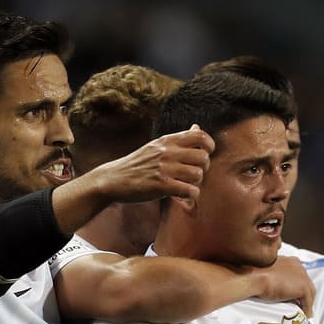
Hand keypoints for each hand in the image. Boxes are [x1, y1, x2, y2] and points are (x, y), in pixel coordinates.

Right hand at [89, 125, 214, 202]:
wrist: (113, 179)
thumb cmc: (138, 164)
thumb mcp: (157, 146)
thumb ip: (179, 139)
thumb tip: (197, 126)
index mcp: (168, 140)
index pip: (200, 136)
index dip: (209, 147)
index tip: (204, 155)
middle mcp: (167, 152)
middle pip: (203, 157)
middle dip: (203, 169)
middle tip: (192, 175)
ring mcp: (164, 168)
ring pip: (198, 175)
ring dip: (196, 184)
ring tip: (185, 185)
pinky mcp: (161, 185)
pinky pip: (190, 191)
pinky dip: (190, 196)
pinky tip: (182, 196)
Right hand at [256, 256, 315, 316]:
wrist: (254, 278)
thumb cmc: (255, 275)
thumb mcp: (268, 272)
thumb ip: (277, 275)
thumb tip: (275, 284)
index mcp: (291, 261)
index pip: (299, 275)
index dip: (298, 285)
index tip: (296, 293)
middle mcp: (299, 266)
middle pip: (306, 283)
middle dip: (305, 293)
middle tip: (302, 303)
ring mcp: (302, 276)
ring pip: (310, 292)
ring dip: (308, 302)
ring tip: (305, 310)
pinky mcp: (303, 287)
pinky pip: (308, 301)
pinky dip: (308, 309)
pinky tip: (306, 315)